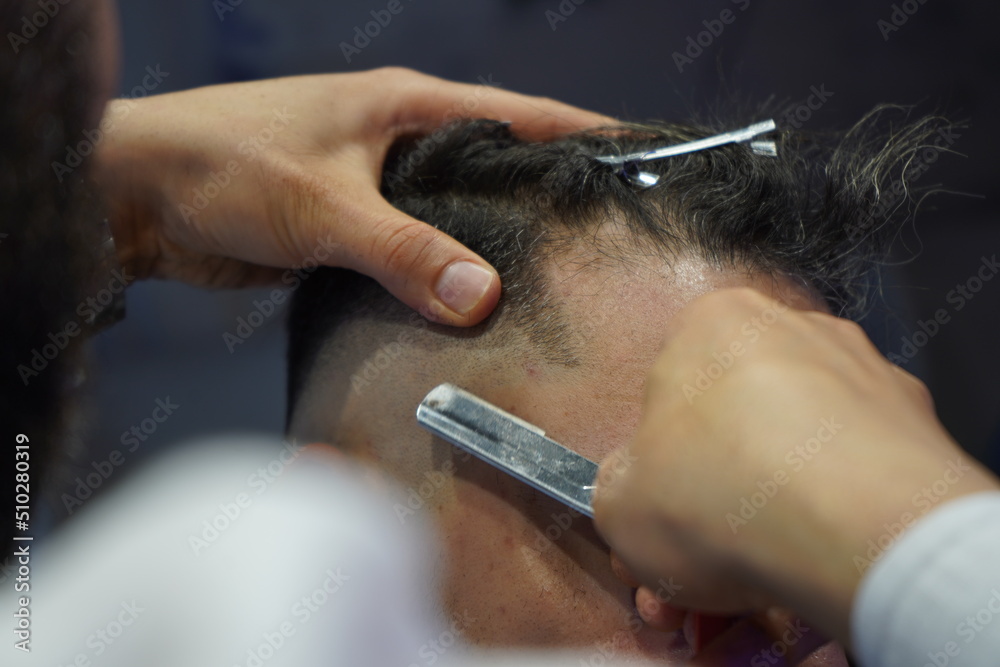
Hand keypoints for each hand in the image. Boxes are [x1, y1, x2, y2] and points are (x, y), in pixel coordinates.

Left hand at [94, 67, 610, 324]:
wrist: (142, 194)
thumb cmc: (229, 168)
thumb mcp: (325, 207)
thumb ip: (405, 251)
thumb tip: (484, 297)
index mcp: (406, 108)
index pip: (516, 115)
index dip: (580, 131)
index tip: (640, 152)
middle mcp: (400, 141)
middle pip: (492, 166)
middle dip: (543, 197)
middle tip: (604, 241)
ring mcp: (376, 185)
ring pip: (452, 216)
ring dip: (488, 245)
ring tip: (550, 286)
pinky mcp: (351, 228)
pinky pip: (413, 252)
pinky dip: (440, 275)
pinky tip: (467, 310)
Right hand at [592, 288, 998, 647]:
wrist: (857, 534)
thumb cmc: (720, 498)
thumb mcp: (617, 507)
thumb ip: (620, 486)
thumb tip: (637, 490)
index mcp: (711, 324)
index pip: (668, 399)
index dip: (660, 471)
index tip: (664, 520)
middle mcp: (791, 328)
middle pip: (735, 423)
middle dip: (716, 495)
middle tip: (706, 556)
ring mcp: (860, 370)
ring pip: (794, 448)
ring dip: (771, 507)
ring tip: (760, 572)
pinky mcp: (915, 421)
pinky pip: (852, 468)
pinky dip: (832, 509)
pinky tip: (815, 558)